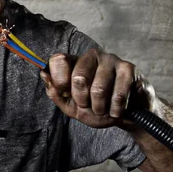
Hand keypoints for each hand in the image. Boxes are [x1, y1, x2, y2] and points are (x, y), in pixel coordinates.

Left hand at [40, 49, 155, 127]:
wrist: (128, 116)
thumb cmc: (98, 108)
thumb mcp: (72, 106)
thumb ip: (56, 93)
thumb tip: (43, 74)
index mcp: (75, 61)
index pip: (58, 60)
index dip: (59, 81)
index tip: (66, 94)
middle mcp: (91, 55)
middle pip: (78, 78)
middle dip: (82, 100)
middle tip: (89, 106)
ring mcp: (111, 59)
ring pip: (98, 88)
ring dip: (100, 108)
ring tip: (104, 109)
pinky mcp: (129, 68)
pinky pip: (118, 94)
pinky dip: (115, 109)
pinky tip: (117, 110)